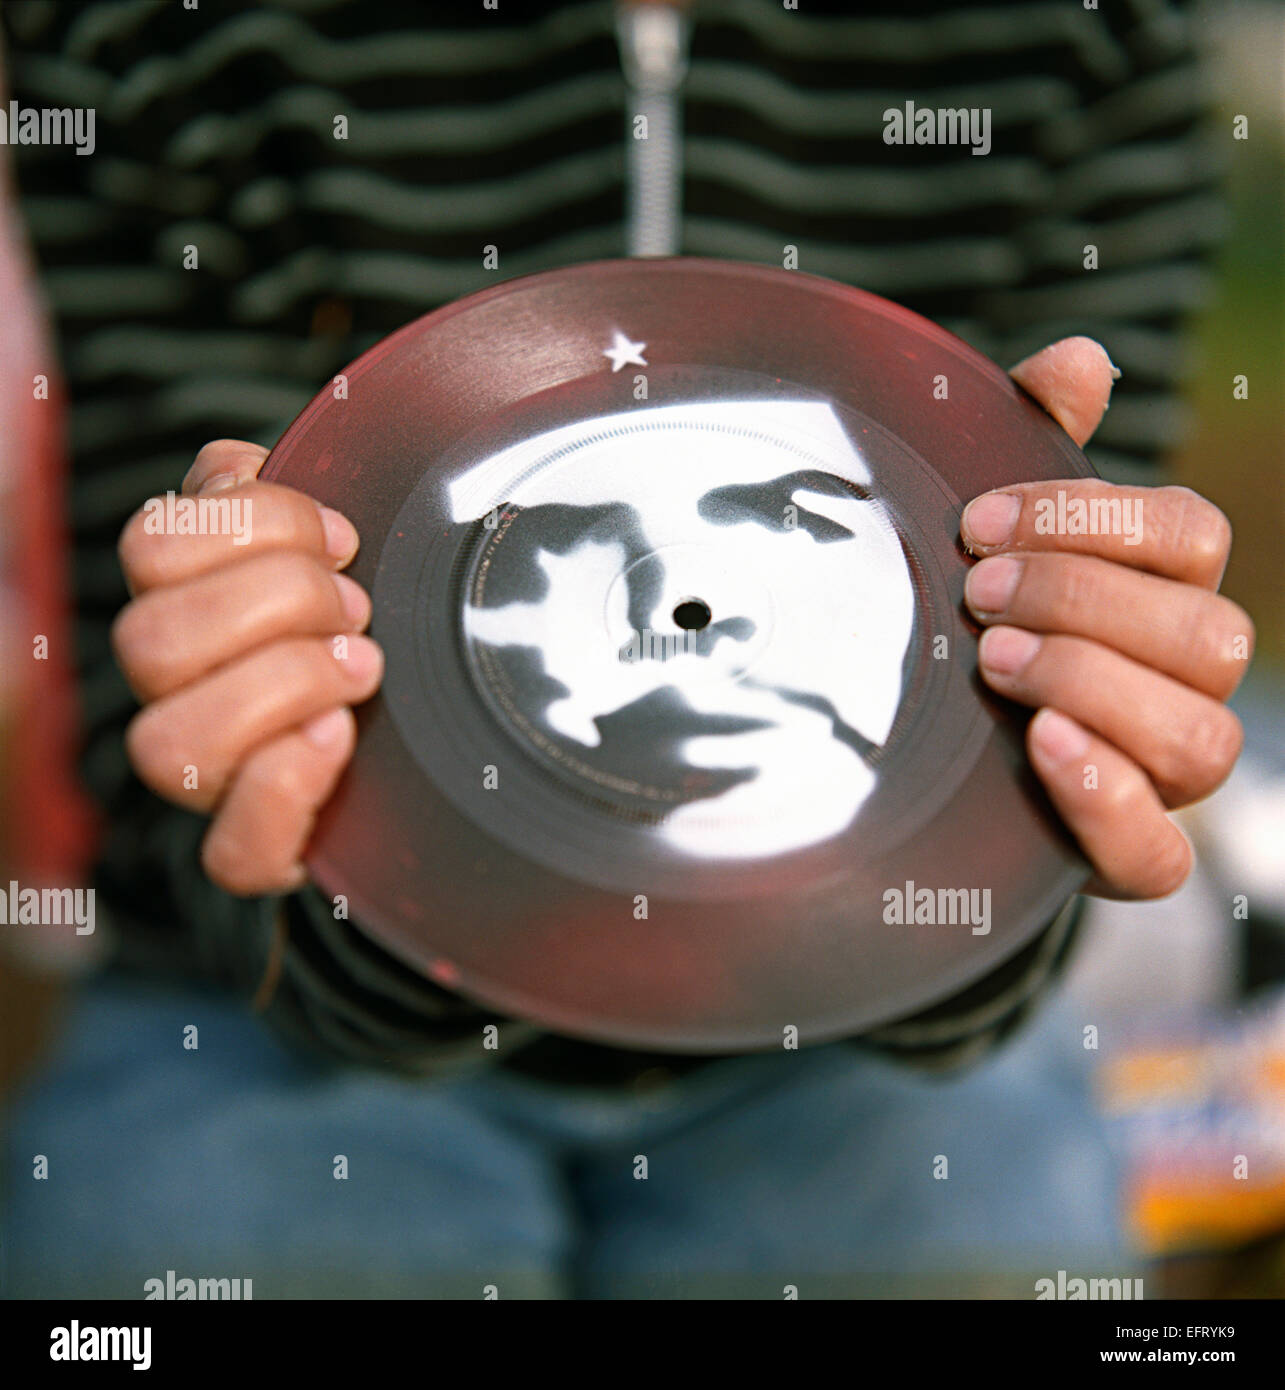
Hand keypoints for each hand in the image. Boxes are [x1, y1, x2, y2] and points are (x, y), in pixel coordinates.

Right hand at [113, 440, 381, 895]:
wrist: (424, 736)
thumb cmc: (369, 620)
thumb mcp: (333, 543)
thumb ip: (275, 496)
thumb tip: (239, 470)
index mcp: (181, 606)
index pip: (151, 547)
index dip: (253, 526)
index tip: (345, 541)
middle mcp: (176, 695)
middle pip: (151, 640)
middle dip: (279, 602)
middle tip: (358, 610)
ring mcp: (211, 779)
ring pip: (168, 745)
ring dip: (282, 685)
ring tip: (363, 667)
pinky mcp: (260, 850)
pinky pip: (232, 854)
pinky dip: (285, 791)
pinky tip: (340, 739)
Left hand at [962, 337, 1251, 898]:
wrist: (931, 755)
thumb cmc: (971, 619)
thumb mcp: (988, 534)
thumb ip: (1030, 443)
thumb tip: (1080, 356)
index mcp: (1165, 593)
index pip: (1190, 536)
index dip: (1093, 520)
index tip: (979, 522)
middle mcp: (1184, 682)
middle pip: (1204, 634)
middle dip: (1083, 602)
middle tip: (976, 596)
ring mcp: (1162, 775)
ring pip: (1199, 736)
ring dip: (1094, 686)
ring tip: (992, 663)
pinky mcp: (1125, 853)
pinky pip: (1159, 854)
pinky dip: (1107, 800)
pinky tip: (1040, 747)